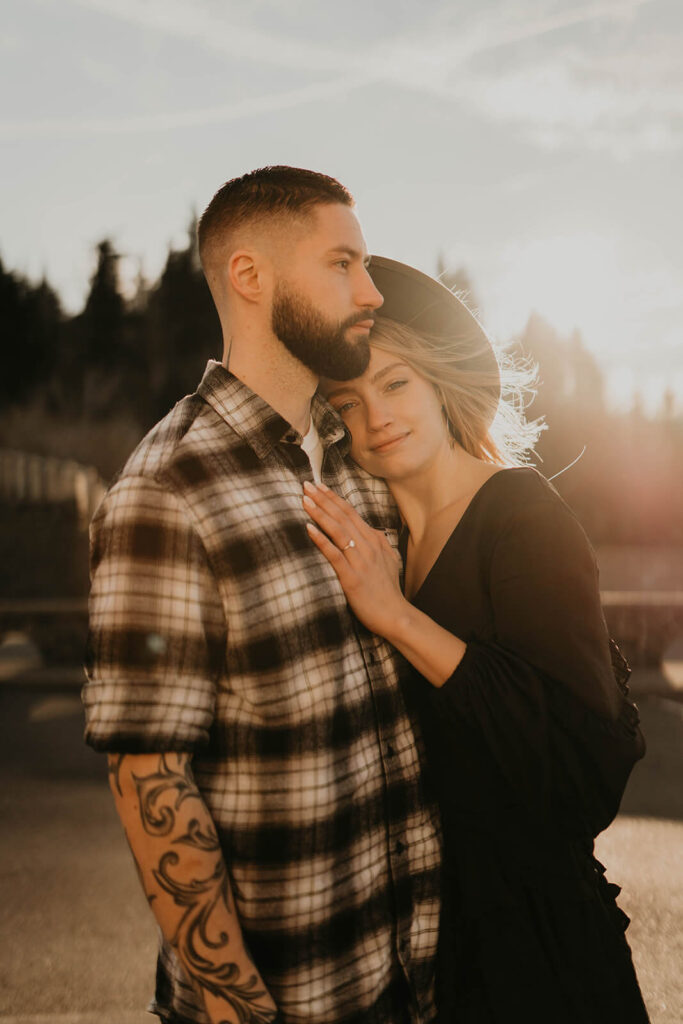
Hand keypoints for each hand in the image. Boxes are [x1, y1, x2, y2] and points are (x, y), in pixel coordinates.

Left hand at [302, 480, 407, 637]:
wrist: (395, 614)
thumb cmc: (389, 590)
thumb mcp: (390, 561)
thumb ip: (381, 544)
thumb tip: (375, 532)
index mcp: (374, 540)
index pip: (351, 513)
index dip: (333, 498)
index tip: (319, 486)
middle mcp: (367, 546)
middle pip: (342, 516)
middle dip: (323, 499)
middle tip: (306, 484)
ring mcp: (360, 561)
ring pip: (338, 530)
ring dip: (320, 513)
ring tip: (304, 500)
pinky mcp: (351, 577)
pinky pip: (334, 554)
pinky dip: (321, 540)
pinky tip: (308, 528)